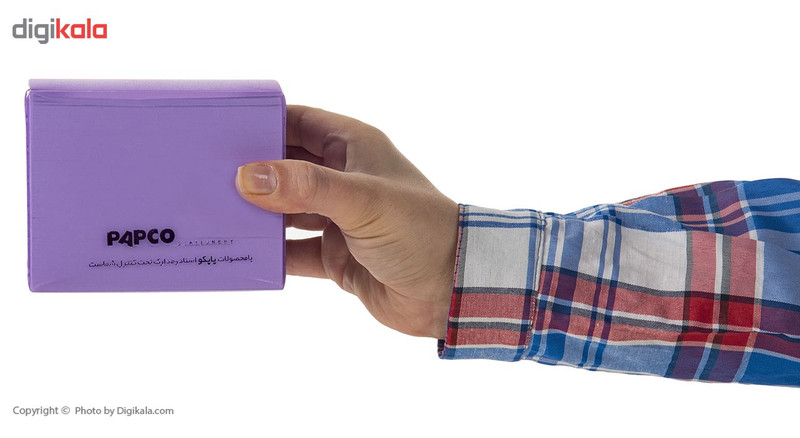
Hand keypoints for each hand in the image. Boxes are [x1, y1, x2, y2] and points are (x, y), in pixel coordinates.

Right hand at [235, 106, 457, 338]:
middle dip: (251, 171)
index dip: (263, 123)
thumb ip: (305, 187)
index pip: (300, 122)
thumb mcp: (362, 199)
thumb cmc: (419, 231)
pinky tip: (243, 253)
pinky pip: (293, 250)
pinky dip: (271, 253)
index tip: (220, 128)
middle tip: (205, 174)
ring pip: (286, 210)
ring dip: (256, 213)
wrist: (451, 289)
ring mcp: (339, 219)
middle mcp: (344, 179)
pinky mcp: (336, 256)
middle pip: (285, 166)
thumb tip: (247, 176)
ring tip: (213, 212)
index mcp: (354, 148)